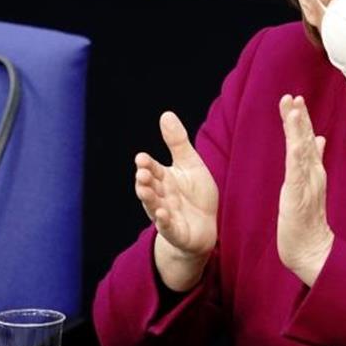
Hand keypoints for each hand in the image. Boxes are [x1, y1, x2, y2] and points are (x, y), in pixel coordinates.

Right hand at [134, 112, 217, 291]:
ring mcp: (167, 215)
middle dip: (144, 180)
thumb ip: (177, 143)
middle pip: (150, 187)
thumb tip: (165, 114)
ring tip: (143, 189)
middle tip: (141, 172)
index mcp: (164, 179)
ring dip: (149, 198)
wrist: (204, 228)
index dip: (147, 164)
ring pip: (154, 206)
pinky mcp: (176, 232)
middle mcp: (161, 196)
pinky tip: (162, 214)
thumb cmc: (195, 195)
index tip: (141, 158)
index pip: (153, 169)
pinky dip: (164, 222)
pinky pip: (168, 227)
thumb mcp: (190, 165)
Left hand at [277, 95, 334, 285]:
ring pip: (302, 150)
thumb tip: (319, 140)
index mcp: (313, 172)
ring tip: (294, 107)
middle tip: (293, 96)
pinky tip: (295, 139)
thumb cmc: (307, 222)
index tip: (296, 100)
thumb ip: (314, 163)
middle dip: (300, 117)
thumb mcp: (309, 188)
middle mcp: (313, 174)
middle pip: (306, 140)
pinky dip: (298, 151)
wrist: (312, 250)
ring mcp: (307, 183)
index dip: (302, 121)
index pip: (307, 141)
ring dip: (299, 128)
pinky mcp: (300, 194)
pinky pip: (298, 168)